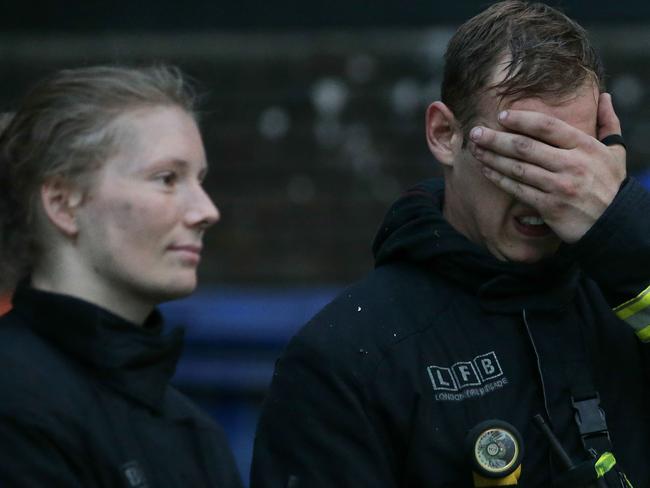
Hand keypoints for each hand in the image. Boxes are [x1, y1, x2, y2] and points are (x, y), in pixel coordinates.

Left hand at [468, 93, 625, 242]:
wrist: (616, 223)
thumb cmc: (611, 185)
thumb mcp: (616, 153)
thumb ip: (608, 124)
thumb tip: (604, 97)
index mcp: (585, 146)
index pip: (547, 127)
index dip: (521, 119)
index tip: (501, 116)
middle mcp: (571, 164)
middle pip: (525, 147)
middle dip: (496, 138)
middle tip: (475, 132)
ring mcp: (559, 186)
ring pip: (517, 168)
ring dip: (492, 157)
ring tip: (474, 149)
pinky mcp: (550, 206)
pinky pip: (517, 189)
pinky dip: (499, 179)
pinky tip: (485, 169)